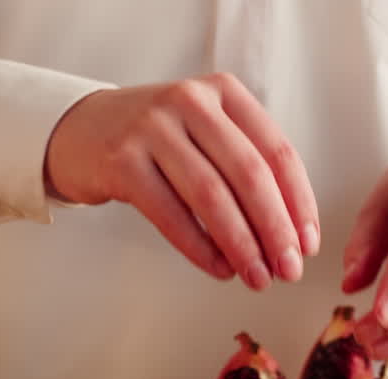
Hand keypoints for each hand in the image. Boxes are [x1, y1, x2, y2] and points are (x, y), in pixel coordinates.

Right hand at [44, 74, 319, 289]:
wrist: (79, 131)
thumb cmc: (156, 142)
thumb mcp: (206, 133)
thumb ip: (246, 167)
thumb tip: (290, 235)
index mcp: (224, 92)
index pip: (277, 151)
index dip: (299, 203)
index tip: (308, 244)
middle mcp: (191, 101)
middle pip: (249, 174)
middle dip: (275, 229)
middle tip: (288, 270)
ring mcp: (153, 128)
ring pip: (212, 195)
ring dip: (241, 245)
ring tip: (257, 278)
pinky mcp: (122, 160)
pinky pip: (171, 213)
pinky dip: (200, 248)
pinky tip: (219, 269)